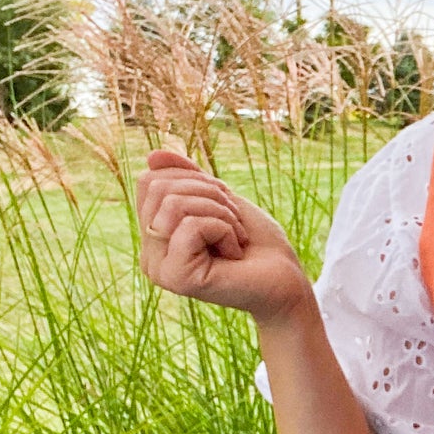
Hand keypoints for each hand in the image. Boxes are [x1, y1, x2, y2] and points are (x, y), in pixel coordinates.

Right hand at [135, 149, 311, 324]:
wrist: (285, 278)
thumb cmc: (256, 241)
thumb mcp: (220, 198)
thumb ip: (186, 177)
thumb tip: (152, 155)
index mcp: (153, 235)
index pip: (149, 181)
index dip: (194, 179)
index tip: (224, 204)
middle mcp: (149, 254)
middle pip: (159, 189)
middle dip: (209, 194)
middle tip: (233, 222)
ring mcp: (159, 268)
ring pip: (173, 205)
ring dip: (220, 213)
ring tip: (235, 238)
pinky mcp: (176, 278)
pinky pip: (191, 226)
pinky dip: (224, 229)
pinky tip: (234, 253)